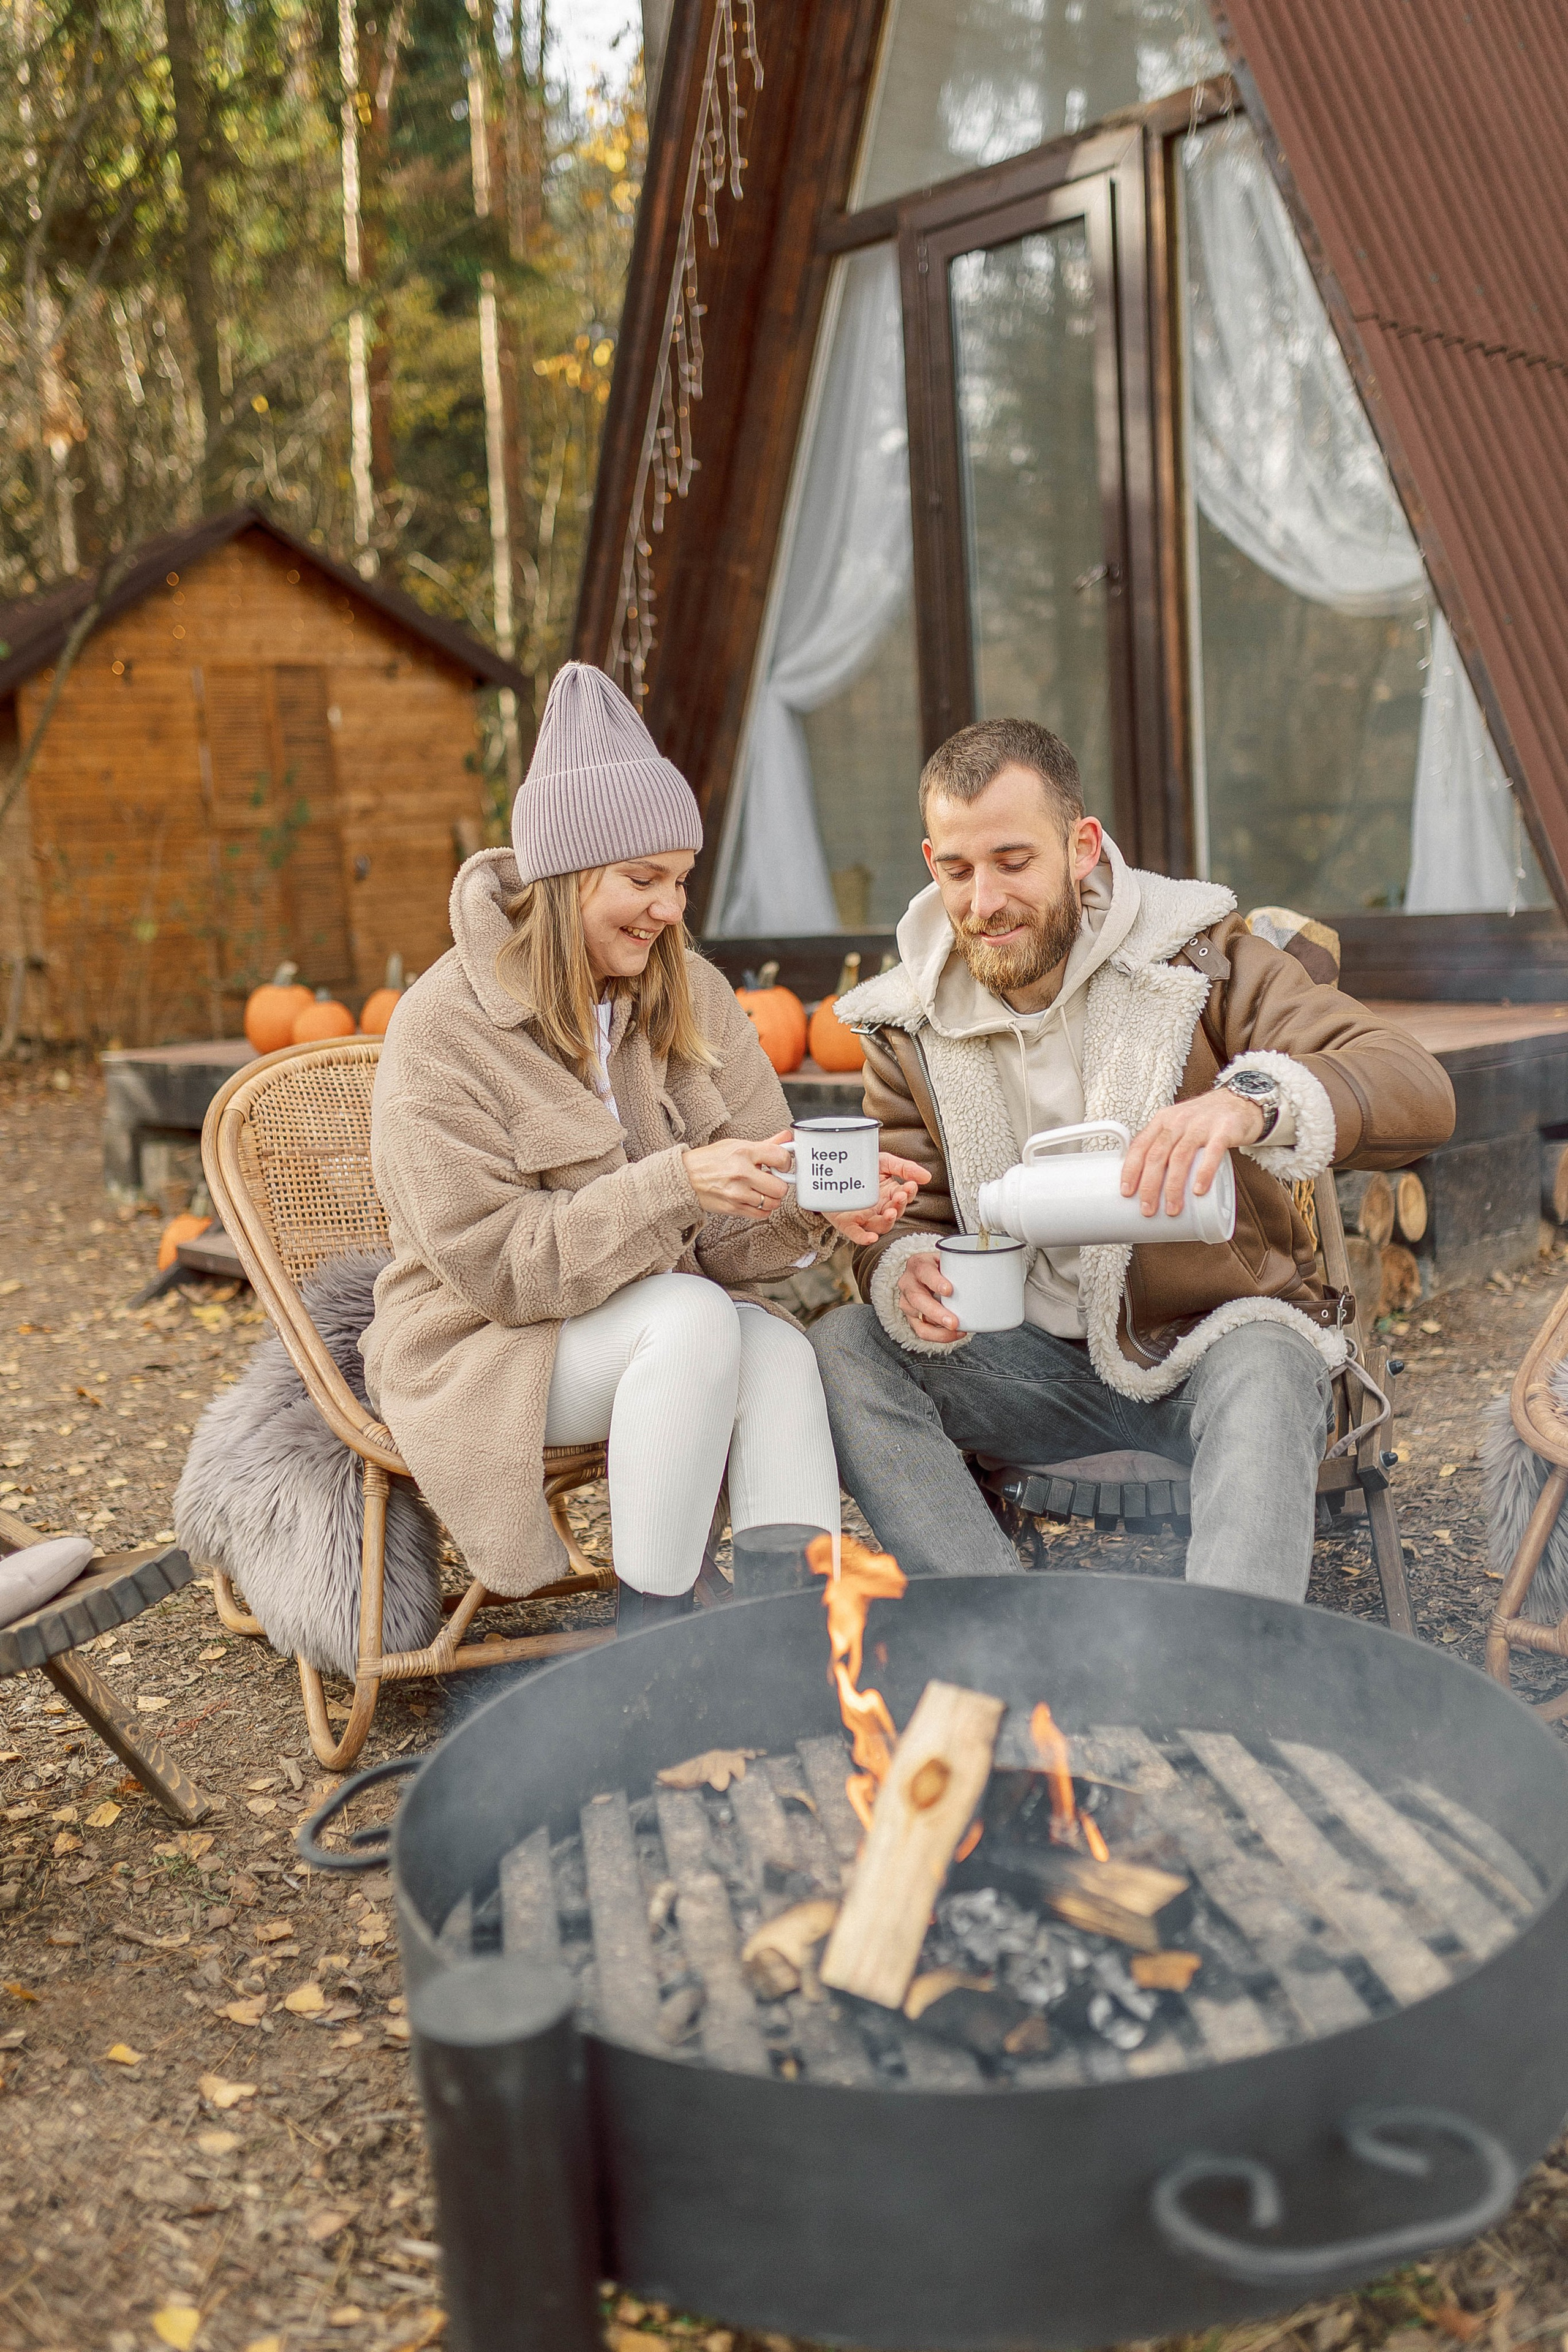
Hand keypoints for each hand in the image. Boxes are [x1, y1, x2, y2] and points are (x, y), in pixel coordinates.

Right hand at [682, 1130, 793, 1220]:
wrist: (685, 1177)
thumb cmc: (709, 1160)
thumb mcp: (736, 1145)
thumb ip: (765, 1145)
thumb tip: (786, 1137)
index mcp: (743, 1152)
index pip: (780, 1157)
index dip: (786, 1162)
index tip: (781, 1164)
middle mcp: (741, 1173)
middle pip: (780, 1187)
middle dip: (779, 1183)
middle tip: (772, 1179)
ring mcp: (737, 1193)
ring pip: (773, 1203)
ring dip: (771, 1197)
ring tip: (762, 1189)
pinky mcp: (733, 1208)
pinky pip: (761, 1214)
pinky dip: (762, 1209)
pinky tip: (755, 1199)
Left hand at [821, 1152, 930, 1245]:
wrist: (831, 1170)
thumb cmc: (859, 1168)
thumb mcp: (883, 1162)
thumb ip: (904, 1167)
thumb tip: (926, 1176)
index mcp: (889, 1194)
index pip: (904, 1197)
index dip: (909, 1193)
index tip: (911, 1185)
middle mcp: (879, 1208)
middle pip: (895, 1213)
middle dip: (899, 1206)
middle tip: (900, 1196)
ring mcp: (864, 1217)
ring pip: (881, 1226)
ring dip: (888, 1221)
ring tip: (890, 1212)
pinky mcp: (847, 1223)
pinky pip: (857, 1234)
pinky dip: (864, 1238)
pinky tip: (870, 1238)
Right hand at [896, 1248, 962, 1342]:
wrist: (926, 1275)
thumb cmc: (940, 1268)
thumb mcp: (948, 1260)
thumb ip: (963, 1264)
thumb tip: (992, 1269)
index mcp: (918, 1264)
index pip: (923, 1271)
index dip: (935, 1281)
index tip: (949, 1290)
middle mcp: (908, 1283)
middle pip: (917, 1299)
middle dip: (936, 1312)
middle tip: (954, 1321)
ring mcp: (907, 1301)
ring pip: (918, 1318)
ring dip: (939, 1328)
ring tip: (958, 1329)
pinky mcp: (911, 1317)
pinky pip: (922, 1331)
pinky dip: (939, 1335)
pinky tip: (954, 1333)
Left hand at [1119, 1092, 1265, 1217]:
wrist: (1240, 1101)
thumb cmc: (1203, 1120)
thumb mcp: (1177, 1125)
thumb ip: (1163, 1145)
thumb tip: (1146, 1180)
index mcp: (1162, 1121)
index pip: (1140, 1146)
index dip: (1130, 1170)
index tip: (1126, 1192)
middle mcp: (1178, 1121)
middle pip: (1157, 1155)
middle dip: (1149, 1185)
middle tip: (1148, 1209)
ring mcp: (1201, 1125)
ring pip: (1180, 1157)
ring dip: (1173, 1186)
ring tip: (1172, 1208)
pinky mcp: (1223, 1131)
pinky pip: (1212, 1153)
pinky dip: (1203, 1173)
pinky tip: (1198, 1190)